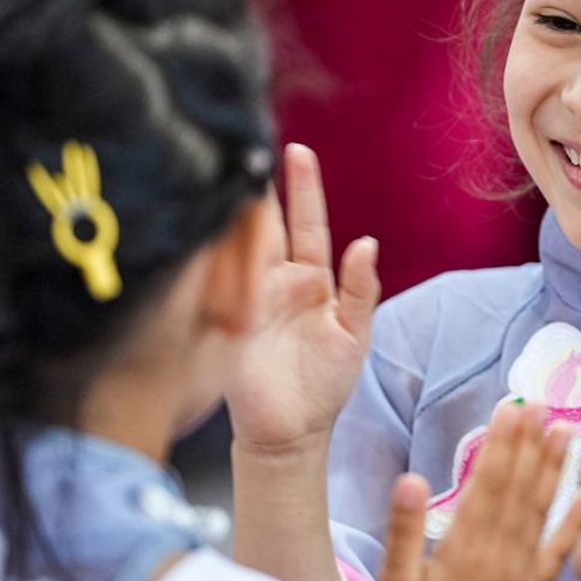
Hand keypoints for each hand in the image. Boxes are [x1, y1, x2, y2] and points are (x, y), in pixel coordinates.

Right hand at [225, 143, 380, 454]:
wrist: (290, 432)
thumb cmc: (324, 383)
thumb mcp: (354, 335)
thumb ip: (362, 290)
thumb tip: (367, 243)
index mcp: (311, 280)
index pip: (308, 225)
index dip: (304, 190)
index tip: (298, 152)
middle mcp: (277, 281)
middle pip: (268, 225)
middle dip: (260, 188)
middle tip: (252, 148)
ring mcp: (248, 298)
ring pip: (241, 246)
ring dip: (237, 214)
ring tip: (234, 178)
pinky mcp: (227, 320)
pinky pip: (223, 282)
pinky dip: (219, 256)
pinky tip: (213, 229)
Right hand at [379, 403, 580, 580]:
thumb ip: (404, 534)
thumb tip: (410, 479)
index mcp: (465, 551)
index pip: (488, 485)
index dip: (501, 444)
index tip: (511, 407)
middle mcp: (501, 557)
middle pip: (518, 490)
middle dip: (529, 444)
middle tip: (541, 402)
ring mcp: (521, 576)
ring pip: (541, 513)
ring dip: (555, 470)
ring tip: (570, 430)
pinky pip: (558, 554)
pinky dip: (576, 523)